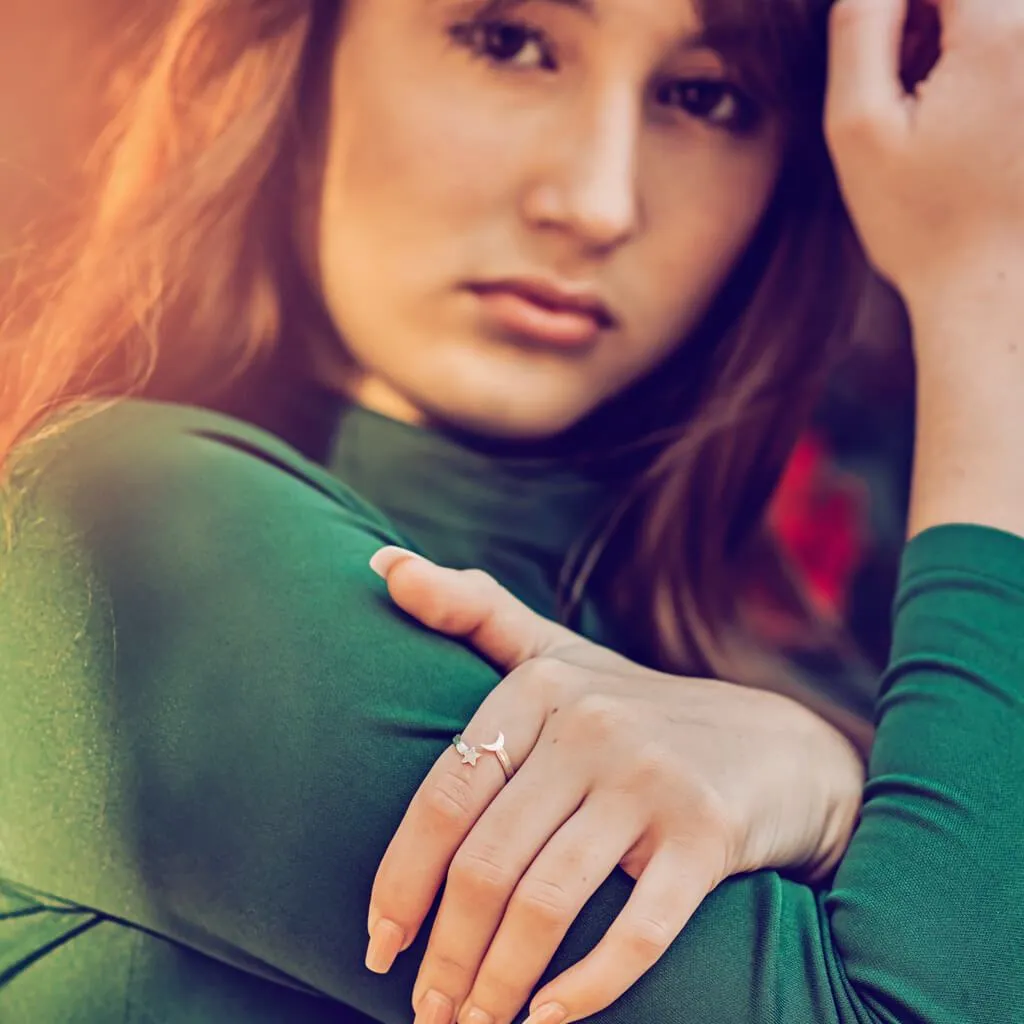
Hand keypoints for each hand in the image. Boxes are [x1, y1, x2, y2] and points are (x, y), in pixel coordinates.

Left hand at [365, 548, 864, 1023]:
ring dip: (496, 983)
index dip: (400, 880)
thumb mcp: (556, 651)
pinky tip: (548, 1021)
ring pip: (546, 902)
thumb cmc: (638, 708)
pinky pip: (636, 930)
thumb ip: (471, 609)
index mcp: (541, 687)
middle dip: (445, 953)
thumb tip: (379, 566)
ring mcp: (651, 779)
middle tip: (424, 1010)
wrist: (777, 743)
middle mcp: (591, 726)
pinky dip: (587, 988)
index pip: (443, 796)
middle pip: (487, 861)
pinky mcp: (708, 834)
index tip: (378, 944)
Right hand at [826, 0, 1023, 326]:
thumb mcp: (857, 127)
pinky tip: (963, 123)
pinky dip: (979, 73)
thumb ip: (859, 28)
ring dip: (954, 48)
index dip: (896, 9)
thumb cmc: (921, 221)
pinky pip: (1008, 52)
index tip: (882, 61)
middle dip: (926, 26)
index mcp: (1001, 29)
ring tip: (934, 113)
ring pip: (993, 20)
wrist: (992, 286)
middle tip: (905, 93)